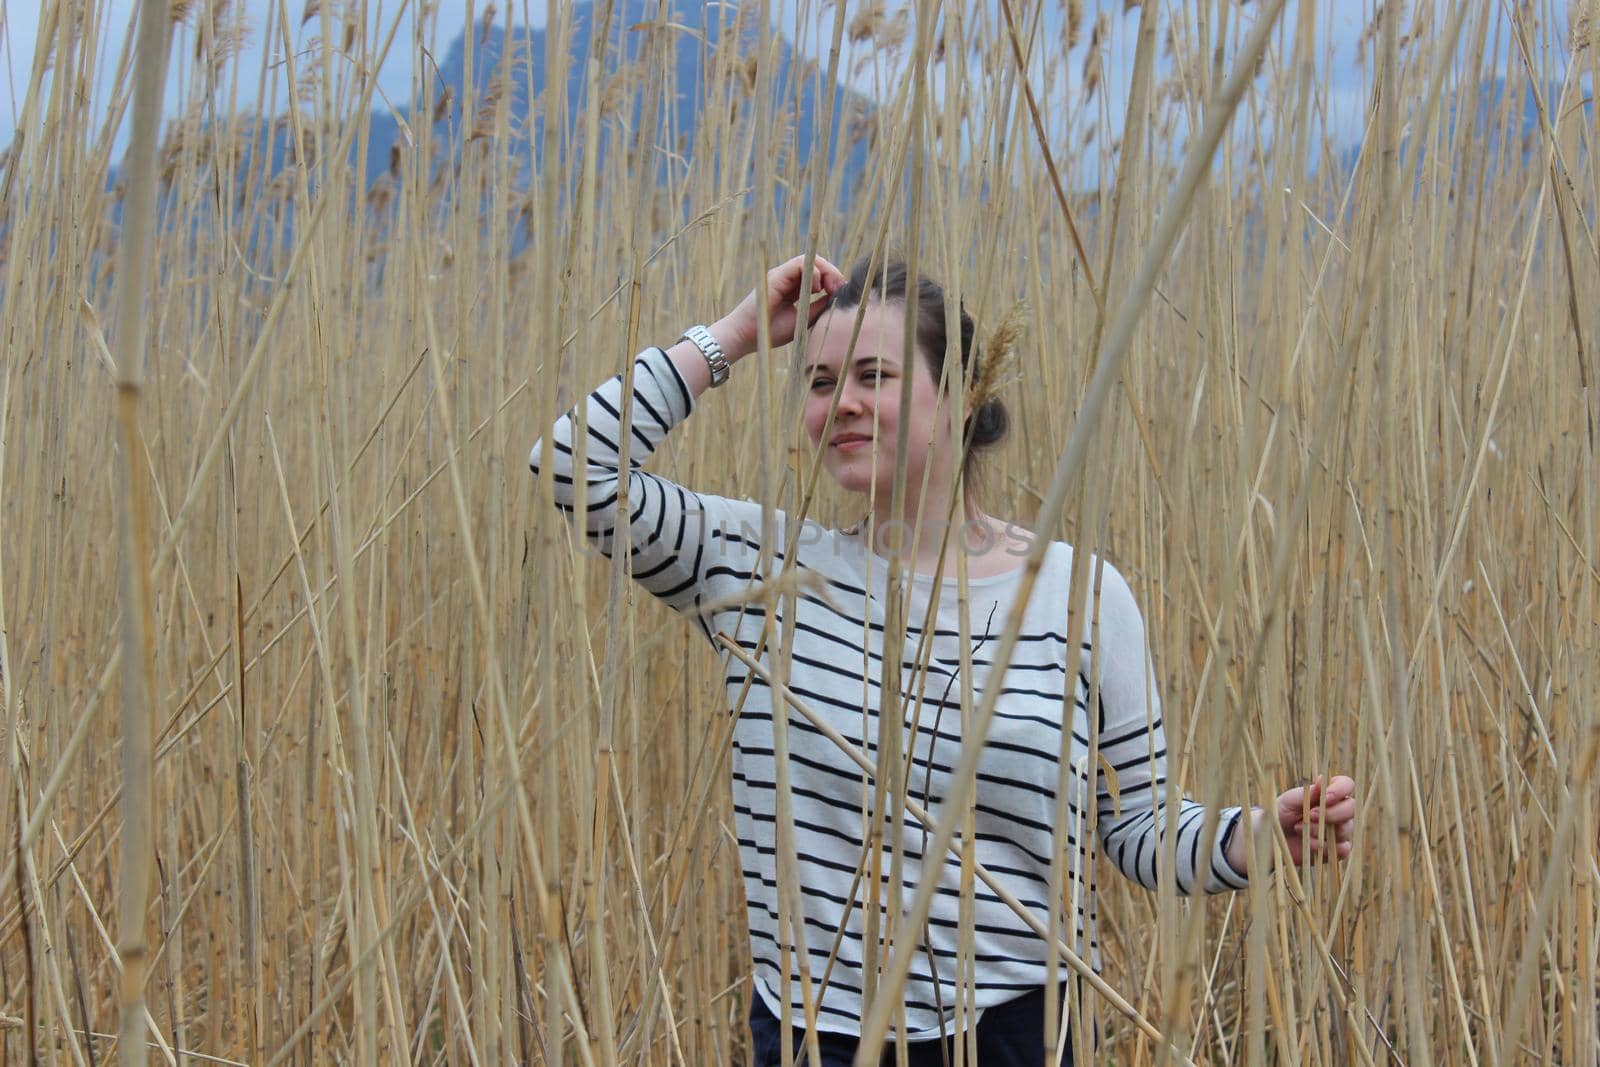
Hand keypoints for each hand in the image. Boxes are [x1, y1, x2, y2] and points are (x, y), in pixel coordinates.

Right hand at [711, 254, 847, 361]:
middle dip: (832, 274)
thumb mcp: (802, 319)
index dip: (832, 280)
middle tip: (839, 289)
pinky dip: (812, 271)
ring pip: (809, 260)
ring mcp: (781, 275)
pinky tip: (818, 287)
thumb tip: (837, 298)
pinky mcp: (777, 275)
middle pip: (816, 265)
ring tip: (831, 286)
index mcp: (793, 289)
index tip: (840, 293)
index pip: (817, 275)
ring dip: (825, 270)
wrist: (745, 337)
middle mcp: (787, 279)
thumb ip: (818, 308)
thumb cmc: (770, 332)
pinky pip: (799, 263)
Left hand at [1274, 774, 1356, 865]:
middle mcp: (1339, 810)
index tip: (1325, 798)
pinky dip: (1324, 847)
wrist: (1274, 837)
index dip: (1340, 790)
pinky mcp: (1338, 849)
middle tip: (1310, 815)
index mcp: (1328, 793)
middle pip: (1351, 808)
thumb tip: (1322, 780)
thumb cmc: (1281, 813)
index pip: (1347, 785)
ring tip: (1298, 829)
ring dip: (1319, 830)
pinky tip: (1308, 844)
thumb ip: (1307, 792)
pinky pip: (1343, 849)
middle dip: (1332, 813)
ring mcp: (1341, 830)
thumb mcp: (1290, 801)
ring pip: (1345, 829)